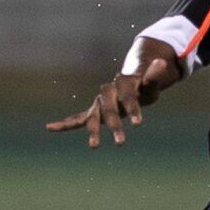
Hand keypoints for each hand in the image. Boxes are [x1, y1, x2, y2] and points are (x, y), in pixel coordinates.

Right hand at [45, 58, 174, 147]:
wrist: (131, 86)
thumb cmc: (143, 87)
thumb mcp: (151, 83)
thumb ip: (154, 76)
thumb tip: (161, 63)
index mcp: (122, 84)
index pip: (127, 97)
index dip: (133, 109)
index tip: (138, 124)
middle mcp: (107, 92)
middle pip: (108, 108)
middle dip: (113, 125)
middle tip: (121, 142)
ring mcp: (99, 103)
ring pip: (93, 116)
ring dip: (93, 131)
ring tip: (94, 146)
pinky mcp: (93, 112)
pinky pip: (77, 118)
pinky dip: (63, 124)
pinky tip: (48, 127)